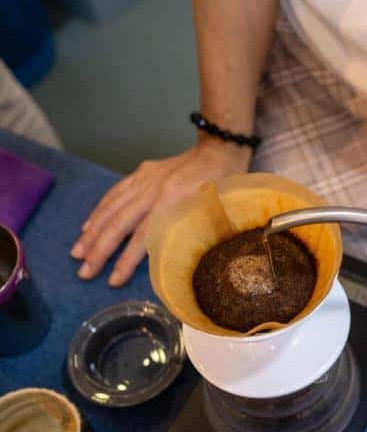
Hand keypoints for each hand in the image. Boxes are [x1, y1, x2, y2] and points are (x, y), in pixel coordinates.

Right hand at [71, 140, 250, 285]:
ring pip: (111, 208)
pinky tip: (88, 226)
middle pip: (120, 224)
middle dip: (100, 250)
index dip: (126, 261)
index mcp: (174, 202)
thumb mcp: (215, 213)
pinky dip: (99, 210)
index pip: (144, 238)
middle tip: (84, 273)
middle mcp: (154, 191)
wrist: (218, 150)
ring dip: (92, 232)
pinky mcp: (142, 173)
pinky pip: (115, 193)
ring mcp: (145, 180)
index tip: (113, 281)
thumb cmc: (223, 187)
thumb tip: (175, 264)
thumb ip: (193, 234)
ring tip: (77, 253)